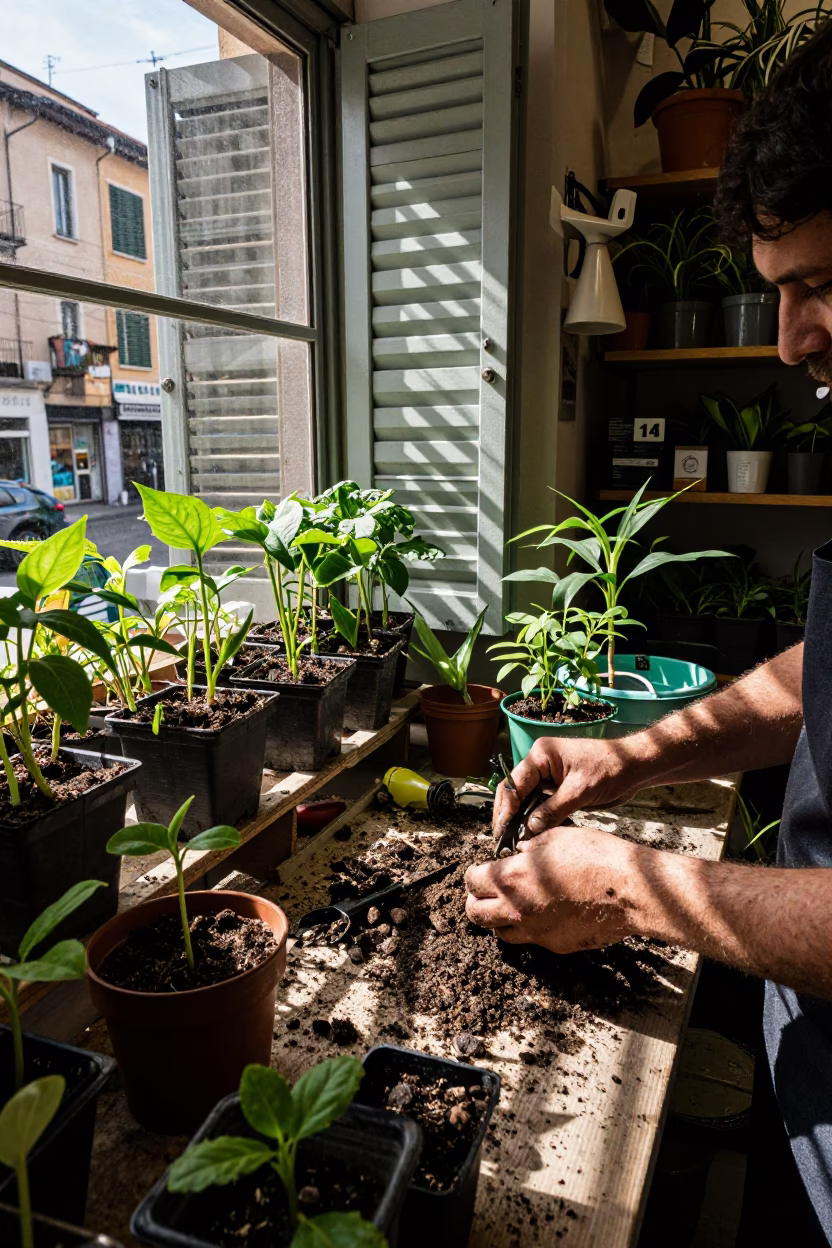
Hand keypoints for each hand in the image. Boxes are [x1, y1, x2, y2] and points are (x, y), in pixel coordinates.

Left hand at [466, 824, 640, 951]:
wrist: (628, 889)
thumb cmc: (594, 856)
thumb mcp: (554, 838)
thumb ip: (529, 849)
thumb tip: (519, 853)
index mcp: (511, 879)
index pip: (472, 881)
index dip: (474, 873)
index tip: (481, 869)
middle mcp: (517, 909)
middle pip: (475, 914)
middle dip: (476, 900)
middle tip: (485, 891)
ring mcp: (536, 932)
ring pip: (500, 933)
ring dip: (499, 918)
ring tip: (513, 903)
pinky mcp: (555, 945)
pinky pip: (532, 939)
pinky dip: (530, 927)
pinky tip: (545, 912)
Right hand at [494, 736, 649, 842]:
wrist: (634, 766)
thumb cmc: (611, 768)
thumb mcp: (581, 791)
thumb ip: (553, 809)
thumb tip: (529, 828)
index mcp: (541, 755)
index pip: (514, 783)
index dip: (506, 809)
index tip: (501, 830)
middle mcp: (540, 764)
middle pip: (515, 791)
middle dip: (508, 815)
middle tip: (503, 840)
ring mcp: (548, 776)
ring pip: (526, 800)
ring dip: (521, 819)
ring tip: (514, 841)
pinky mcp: (558, 788)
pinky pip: (541, 804)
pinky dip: (537, 819)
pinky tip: (533, 835)